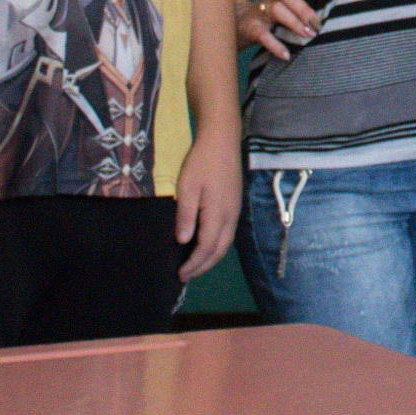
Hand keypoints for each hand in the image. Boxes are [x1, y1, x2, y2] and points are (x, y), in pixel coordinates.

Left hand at [174, 131, 243, 281]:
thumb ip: (186, 215)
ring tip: (195, 264)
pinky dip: (217, 246)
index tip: (180, 274)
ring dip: (211, 257)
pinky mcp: (235, 204)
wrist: (222, 139)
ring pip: (226, 243)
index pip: (206, 248)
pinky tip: (206, 244)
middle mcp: (230, 216)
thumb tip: (184, 241)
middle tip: (186, 275)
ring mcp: (235, 210)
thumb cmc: (201, 161)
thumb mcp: (187, 187)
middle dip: (203, 266)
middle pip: (219, 250)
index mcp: (218, 213)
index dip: (194, 264)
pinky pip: (228, 233)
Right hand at [236, 0, 321, 58]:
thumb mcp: (281, 10)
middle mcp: (269, 0)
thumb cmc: (266, 21)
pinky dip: (275, 45)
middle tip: (318, 25)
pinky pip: (262, 35)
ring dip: (294, 22)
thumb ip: (300, 11)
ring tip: (308, 36)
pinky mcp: (249, 29)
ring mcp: (258, 13)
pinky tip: (286, 55)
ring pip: (276, 10)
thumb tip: (331, 19)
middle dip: (304, 8)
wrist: (231, 28)